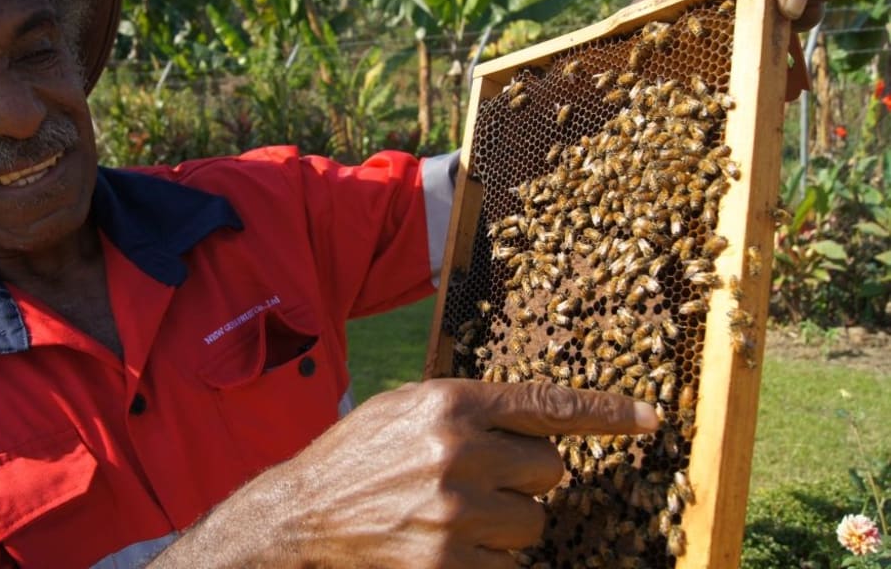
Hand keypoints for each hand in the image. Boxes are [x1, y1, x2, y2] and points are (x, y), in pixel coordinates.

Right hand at [152, 379, 656, 568]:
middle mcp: (459, 452)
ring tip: (453, 515)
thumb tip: (537, 419)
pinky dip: (487, 559)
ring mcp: (455, 513)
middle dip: (527, 479)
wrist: (303, 517)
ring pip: (534, 522)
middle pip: (552, 470)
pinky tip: (444, 543)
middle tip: (481, 480)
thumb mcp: (407, 408)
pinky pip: (510, 566)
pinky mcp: (449, 563)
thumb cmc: (358, 455)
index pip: (548, 404)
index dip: (607, 412)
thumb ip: (469, 408)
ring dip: (507, 522)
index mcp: (451, 403)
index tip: (652, 418)